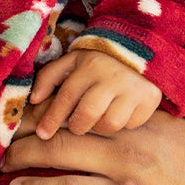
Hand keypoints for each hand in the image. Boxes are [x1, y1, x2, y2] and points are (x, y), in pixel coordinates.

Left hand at [30, 50, 162, 138]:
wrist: (140, 49)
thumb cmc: (98, 62)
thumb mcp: (72, 62)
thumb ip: (49, 77)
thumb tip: (34, 100)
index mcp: (90, 65)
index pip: (66, 97)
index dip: (51, 119)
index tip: (43, 134)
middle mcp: (112, 76)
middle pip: (87, 115)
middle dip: (77, 126)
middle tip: (77, 126)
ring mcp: (134, 88)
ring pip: (109, 124)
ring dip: (100, 126)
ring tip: (100, 116)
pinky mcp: (150, 99)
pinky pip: (131, 124)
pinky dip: (123, 124)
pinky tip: (121, 112)